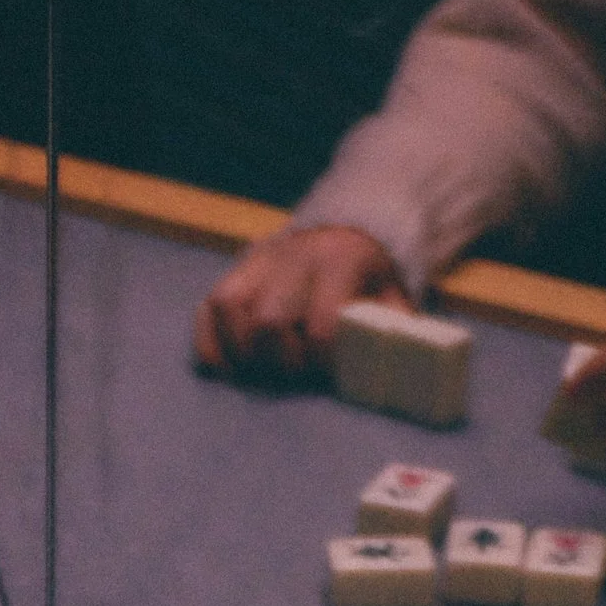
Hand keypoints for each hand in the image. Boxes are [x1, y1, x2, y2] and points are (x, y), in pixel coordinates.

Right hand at [194, 225, 411, 379]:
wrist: (344, 232)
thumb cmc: (368, 279)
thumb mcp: (392, 295)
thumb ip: (394, 328)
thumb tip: (399, 368)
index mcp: (338, 260)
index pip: (320, 324)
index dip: (321, 360)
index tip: (327, 372)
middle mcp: (291, 256)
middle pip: (267, 321)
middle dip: (280, 360)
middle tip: (295, 373)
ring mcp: (256, 263)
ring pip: (229, 309)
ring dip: (242, 352)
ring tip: (262, 371)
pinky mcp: (233, 273)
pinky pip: (206, 309)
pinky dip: (211, 344)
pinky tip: (228, 368)